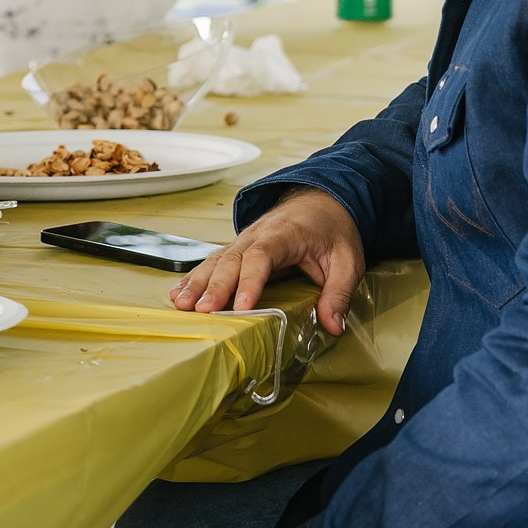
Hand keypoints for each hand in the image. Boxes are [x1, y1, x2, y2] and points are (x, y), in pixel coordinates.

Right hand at [170, 187, 364, 335]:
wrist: (321, 201)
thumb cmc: (332, 230)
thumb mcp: (348, 261)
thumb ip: (339, 293)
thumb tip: (333, 327)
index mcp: (285, 234)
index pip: (262, 256)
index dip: (249, 281)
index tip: (240, 306)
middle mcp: (258, 234)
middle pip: (231, 259)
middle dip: (215, 286)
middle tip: (202, 311)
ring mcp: (244, 240)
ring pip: (216, 259)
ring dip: (198, 282)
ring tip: (181, 304)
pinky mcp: (237, 248)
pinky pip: (213, 261)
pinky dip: (195, 277)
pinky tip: (179, 293)